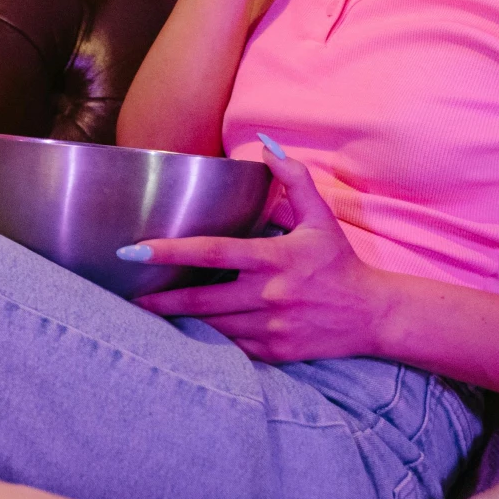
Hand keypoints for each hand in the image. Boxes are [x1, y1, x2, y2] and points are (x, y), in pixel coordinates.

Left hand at [128, 143, 399, 361]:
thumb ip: (293, 180)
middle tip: (125, 295)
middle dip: (159, 300)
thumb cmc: (339, 262)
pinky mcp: (274, 352)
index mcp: (275, 259)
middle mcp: (269, 295)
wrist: (373, 315)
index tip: (135, 249)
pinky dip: (207, 341)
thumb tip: (266, 146)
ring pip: (211, 327)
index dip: (171, 251)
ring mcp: (271, 328)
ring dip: (179, 321)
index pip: (212, 252)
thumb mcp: (321, 217)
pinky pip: (230, 348)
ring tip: (147, 312)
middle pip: (201, 300)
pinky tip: (184, 335)